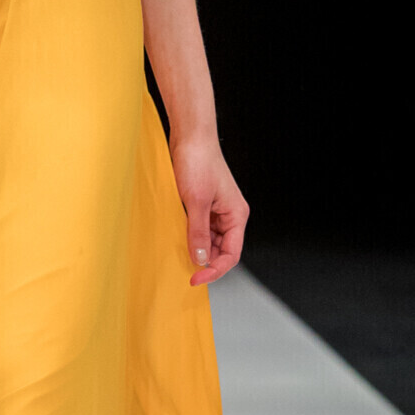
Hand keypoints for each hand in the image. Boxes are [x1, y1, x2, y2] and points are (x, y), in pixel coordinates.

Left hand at [169, 133, 248, 284]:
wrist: (190, 136)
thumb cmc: (198, 161)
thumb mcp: (196, 201)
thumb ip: (198, 232)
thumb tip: (200, 259)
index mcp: (236, 215)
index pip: (231, 254)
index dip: (215, 270)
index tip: (196, 278)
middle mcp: (229, 215)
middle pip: (221, 250)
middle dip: (205, 261)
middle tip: (185, 270)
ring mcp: (216, 210)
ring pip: (209, 241)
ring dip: (196, 249)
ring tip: (179, 254)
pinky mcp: (203, 204)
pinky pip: (199, 228)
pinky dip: (189, 236)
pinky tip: (177, 238)